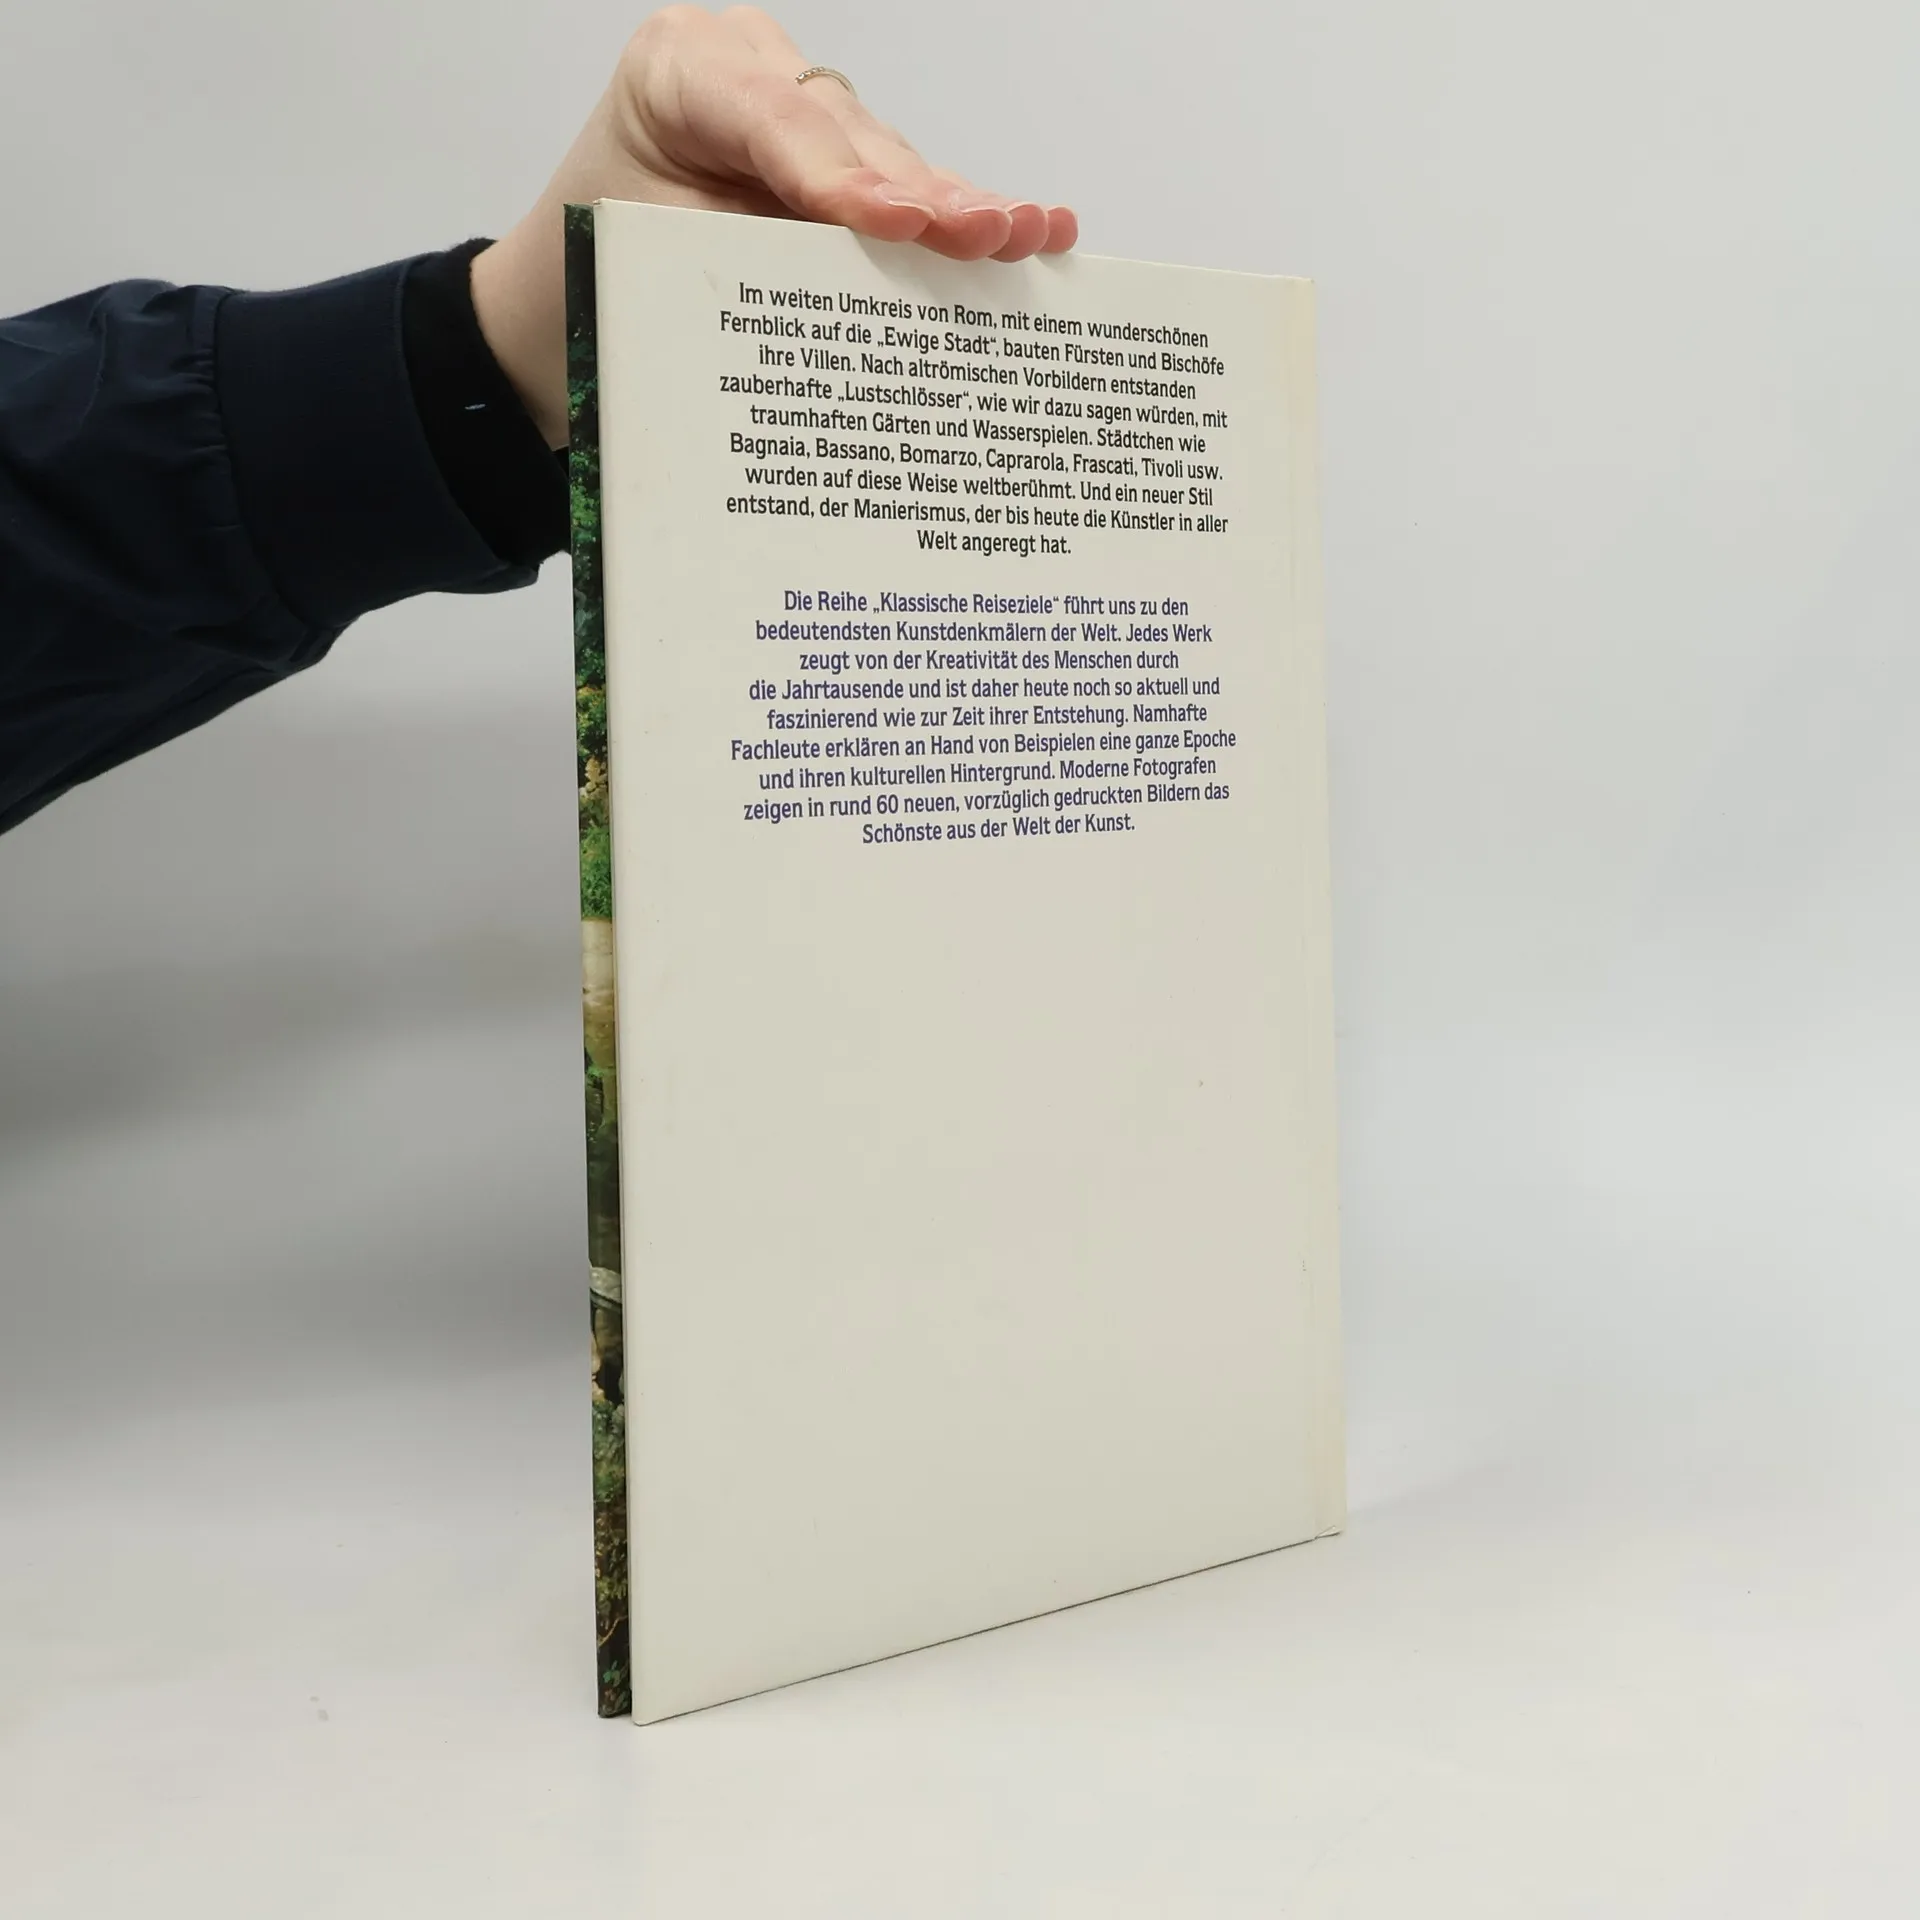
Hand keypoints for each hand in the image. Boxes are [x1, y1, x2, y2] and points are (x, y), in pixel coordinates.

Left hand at [471, 5, 1078, 446]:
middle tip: (982, 235)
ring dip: (962, 213)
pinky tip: (1039, 230)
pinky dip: (962, 225)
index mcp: (677, 73)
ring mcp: (802, 113)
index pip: (771, 119)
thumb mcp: (654, 274)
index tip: (893, 220)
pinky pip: (907, 196)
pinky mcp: (842, 164)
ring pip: (892, 165)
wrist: (567, 309)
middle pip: (850, 136)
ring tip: (1029, 237)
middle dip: (921, 195)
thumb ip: (747, 269)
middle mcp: (748, 73)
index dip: (838, 173)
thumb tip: (856, 313)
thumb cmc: (599, 287)